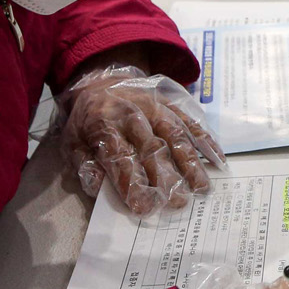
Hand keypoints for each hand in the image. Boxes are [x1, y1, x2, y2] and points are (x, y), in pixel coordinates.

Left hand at [62, 65, 224, 214]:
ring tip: (201, 187)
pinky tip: (218, 159)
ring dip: (190, 162)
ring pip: (176, 135)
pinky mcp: (171, 104)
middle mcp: (132, 115)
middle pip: (152, 149)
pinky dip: (206, 140)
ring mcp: (155, 108)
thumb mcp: (71, 141)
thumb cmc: (86, 121)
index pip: (120, 158)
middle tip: (179, 203)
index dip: (132, 183)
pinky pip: (191, 122)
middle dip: (166, 178)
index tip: (143, 208)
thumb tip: (99, 189)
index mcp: (103, 125)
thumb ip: (85, 166)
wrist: (99, 80)